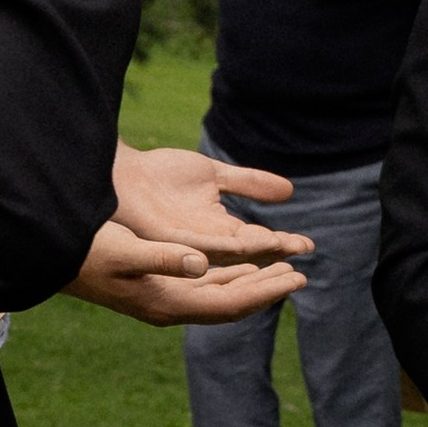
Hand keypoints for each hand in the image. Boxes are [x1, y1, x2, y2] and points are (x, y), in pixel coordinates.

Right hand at [66, 220, 307, 325]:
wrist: (56, 260)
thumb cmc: (88, 250)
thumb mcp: (125, 249)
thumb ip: (163, 257)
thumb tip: (201, 264)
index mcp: (168, 303)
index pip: (231, 303)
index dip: (267, 292)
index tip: (297, 278)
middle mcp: (170, 309)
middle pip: (232, 305)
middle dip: (267, 290)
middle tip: (301, 275)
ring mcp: (164, 302)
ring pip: (220, 297)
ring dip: (252, 284)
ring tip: (281, 271)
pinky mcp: (158, 290)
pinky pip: (204, 290)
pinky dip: (229, 279)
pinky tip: (242, 267)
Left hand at [113, 140, 310, 267]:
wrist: (119, 172)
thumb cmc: (160, 175)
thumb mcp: (213, 174)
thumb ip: (248, 182)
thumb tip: (290, 191)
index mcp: (219, 230)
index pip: (258, 241)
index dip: (282, 244)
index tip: (308, 245)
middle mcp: (206, 242)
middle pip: (248, 253)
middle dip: (275, 253)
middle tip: (303, 251)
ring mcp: (185, 243)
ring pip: (226, 254)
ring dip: (253, 252)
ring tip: (278, 248)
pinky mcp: (163, 239)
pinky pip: (195, 247)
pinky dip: (219, 247)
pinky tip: (239, 244)